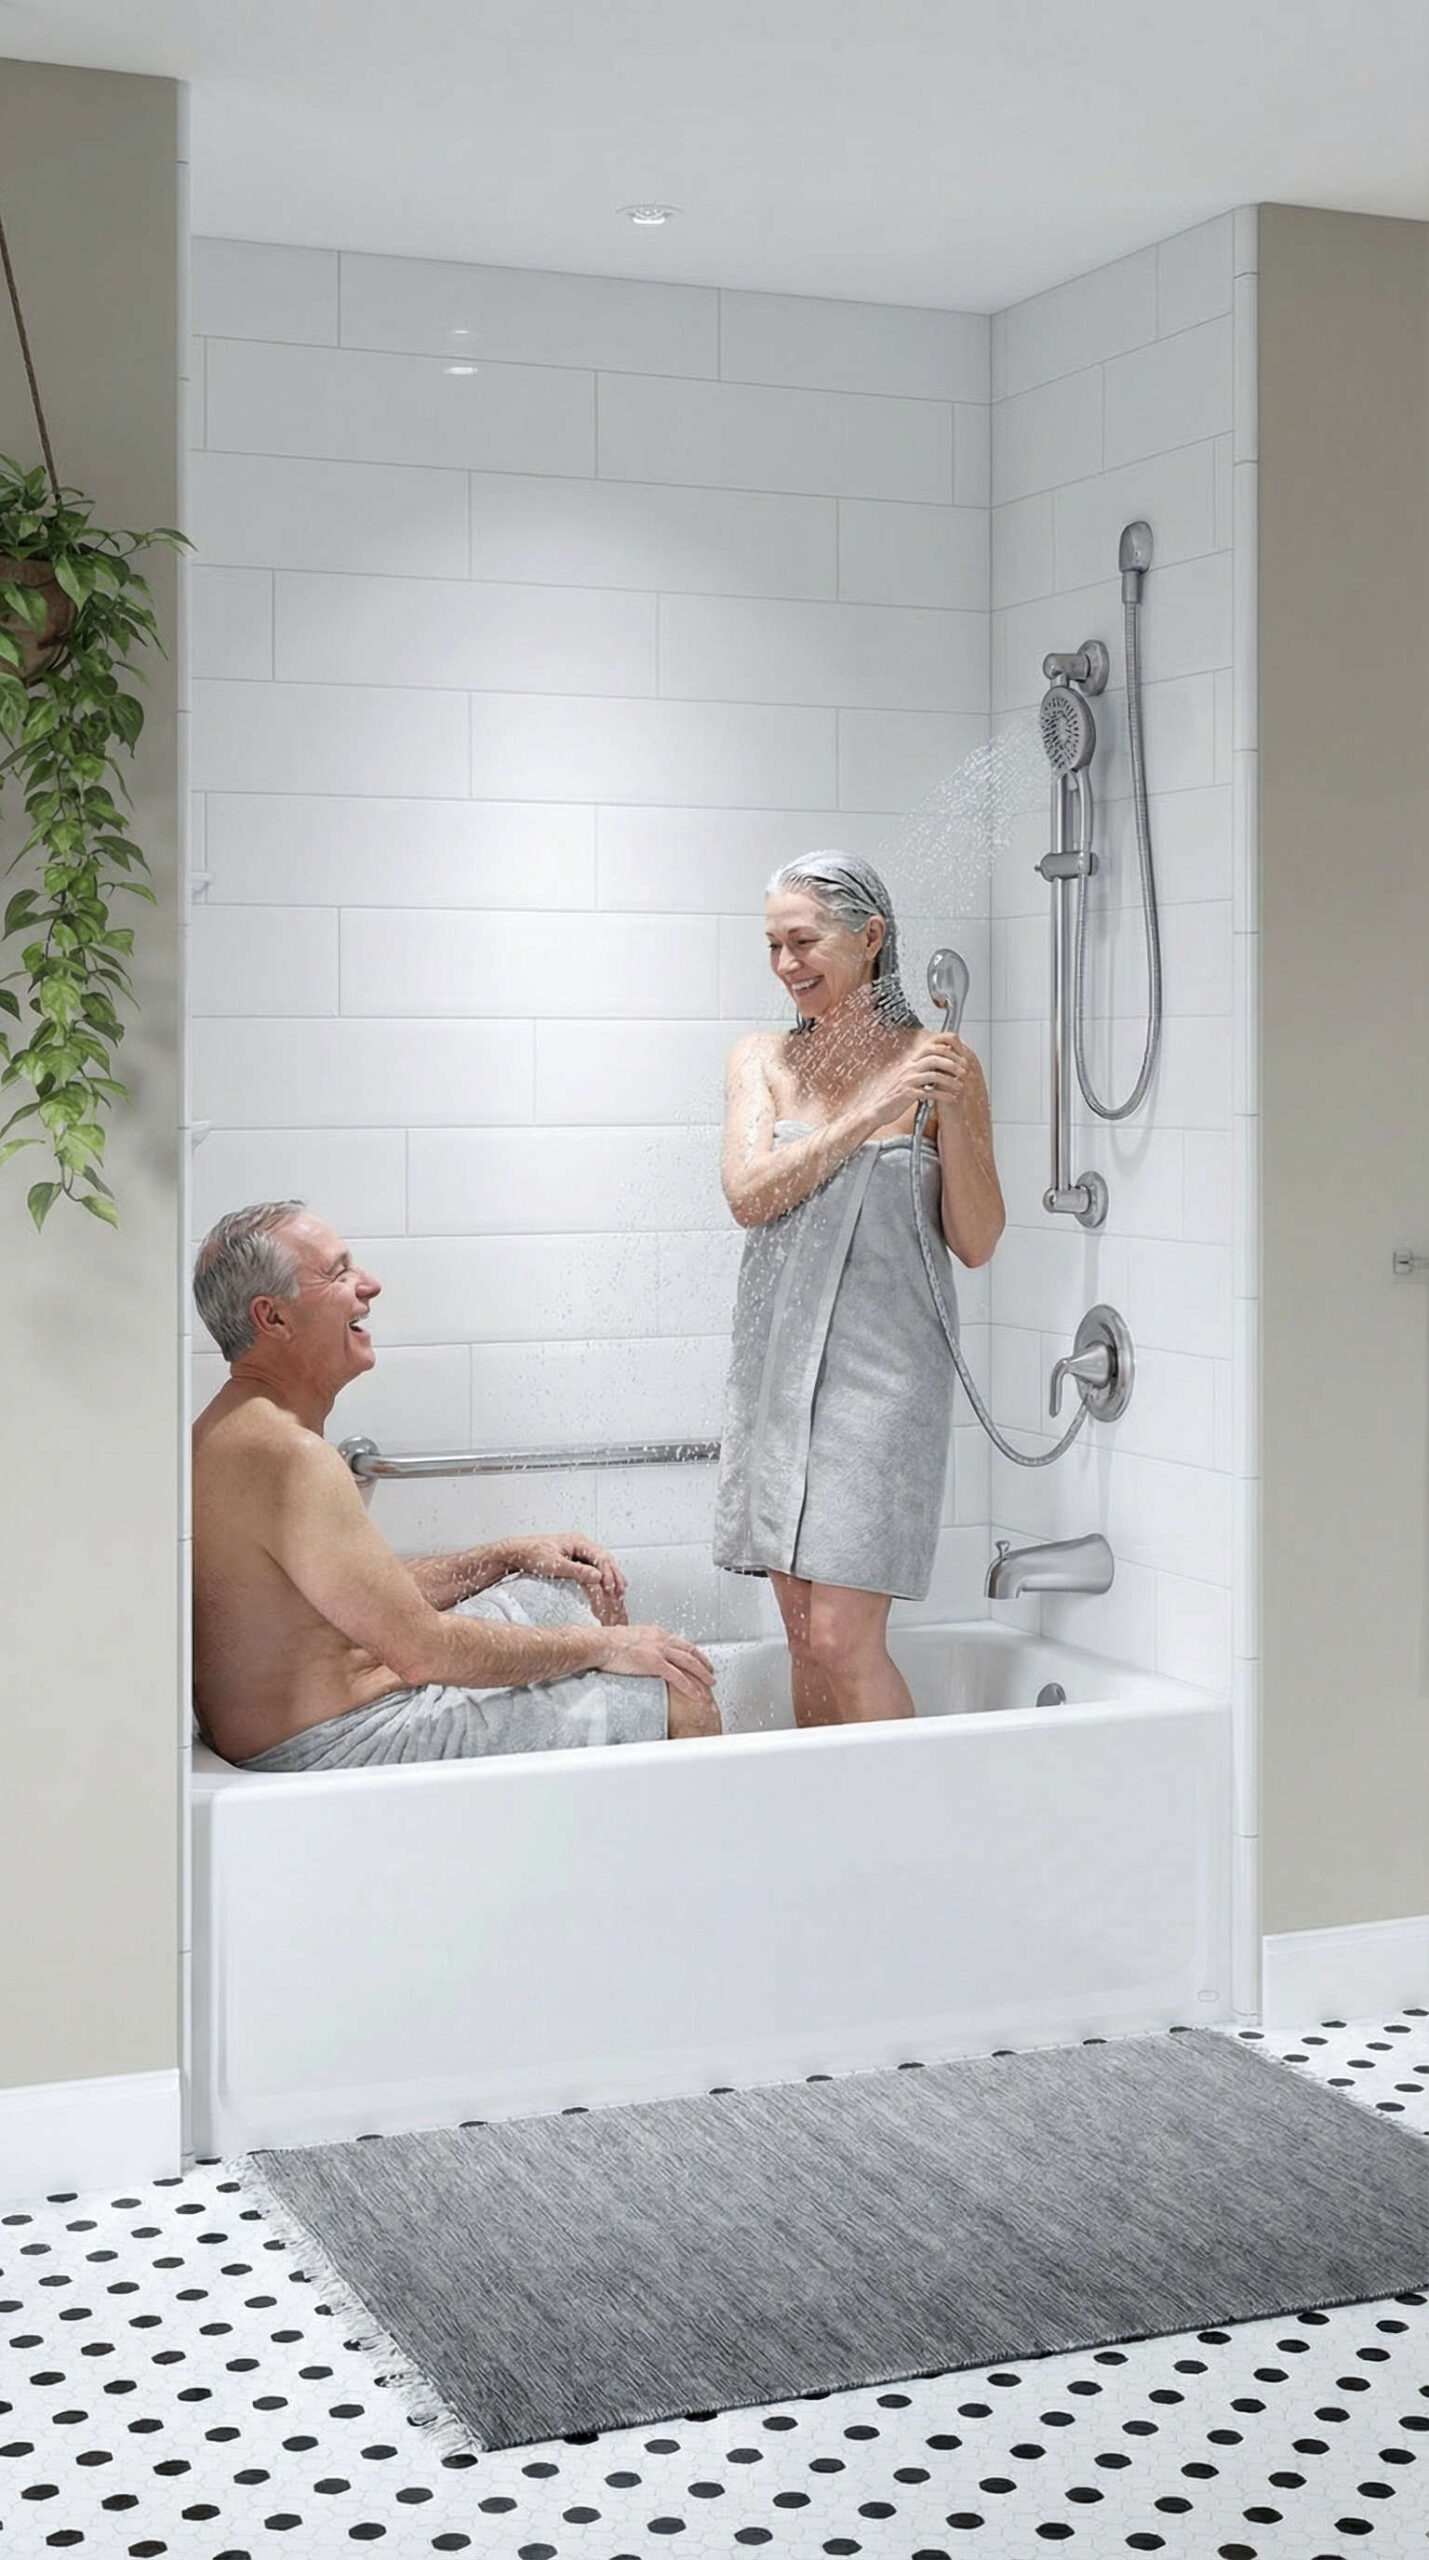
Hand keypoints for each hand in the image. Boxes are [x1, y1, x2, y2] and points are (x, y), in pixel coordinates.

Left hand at [513, 1533, 627, 1621]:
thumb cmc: (532, 1555)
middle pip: (605, 1559)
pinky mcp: (573, 1560)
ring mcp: (577, 1552)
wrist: (516, 1553)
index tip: (611, 1588)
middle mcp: (580, 1544)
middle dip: (615, 1575)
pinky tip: (606, 1587)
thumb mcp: (555, 1565)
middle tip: (621, 1592)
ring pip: (601, 1563)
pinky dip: (602, 1577)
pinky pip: (593, 1567)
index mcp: (578, 1541)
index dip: (609, 1573)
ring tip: (620, 1591)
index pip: (601, 1556)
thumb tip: (597, 1576)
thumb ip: (577, 1571)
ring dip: (611, 1576)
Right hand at [596, 1622, 716, 1700]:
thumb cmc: (607, 1643)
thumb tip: (639, 1652)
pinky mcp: (655, 1663)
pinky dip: (689, 1686)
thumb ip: (640, 1645)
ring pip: (689, 1663)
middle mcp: (661, 1639)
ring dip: (702, 1674)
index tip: (698, 1658)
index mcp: (655, 1633)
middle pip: (690, 1651)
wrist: (600, 1644)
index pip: (680, 1642)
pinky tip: (696, 1694)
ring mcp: (659, 1651)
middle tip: (711, 1671)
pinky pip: (677, 1677)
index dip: (692, 1652)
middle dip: (703, 1662)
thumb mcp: (629, 1638)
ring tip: (710, 1683)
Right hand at [862, 1032, 980, 1127]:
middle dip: (952, 1064)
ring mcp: (908, 1081)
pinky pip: (929, 1092)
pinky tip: (952, 1098)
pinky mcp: (908, 1095)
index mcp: (910, 1063)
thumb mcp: (907, 1077)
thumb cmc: (895, 1095)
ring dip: (950, 1081)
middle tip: (964, 1071)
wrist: (879, 1110)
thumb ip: (921, 1069)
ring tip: (961, 1086)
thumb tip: (937, 1064)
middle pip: (934, 1058)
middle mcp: (909, 1068)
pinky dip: (943, 1095)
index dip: (946, 1050)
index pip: (930, 1047)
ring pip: (933, 1075)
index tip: (960, 1057)